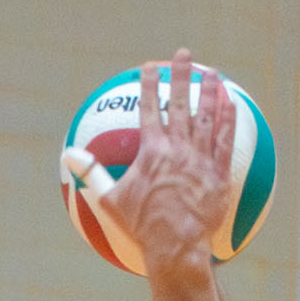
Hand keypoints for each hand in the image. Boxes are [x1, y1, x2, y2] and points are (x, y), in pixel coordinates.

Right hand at [107, 50, 240, 275]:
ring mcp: (200, 159)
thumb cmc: (140, 225)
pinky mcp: (218, 173)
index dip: (149, 84)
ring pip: (206, 117)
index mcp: (151, 151)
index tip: (150, 66)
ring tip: (212, 73)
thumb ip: (91, 172)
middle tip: (183, 54)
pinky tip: (231, 104)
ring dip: (209, 92)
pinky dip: (228, 120)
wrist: (176, 246)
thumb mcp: (109, 199)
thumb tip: (68, 155)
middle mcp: (177, 148)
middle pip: (179, 103)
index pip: (149, 108)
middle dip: (181, 75)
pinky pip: (225, 140)